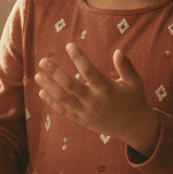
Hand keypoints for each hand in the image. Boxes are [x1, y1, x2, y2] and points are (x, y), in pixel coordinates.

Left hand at [34, 44, 158, 154]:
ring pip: (63, 99)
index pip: (89, 71)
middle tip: (43, 61)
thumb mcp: (135, 82)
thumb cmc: (134, 100)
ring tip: (37, 75)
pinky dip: (52, 102)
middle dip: (55, 73)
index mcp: (107, 89)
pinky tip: (42, 92)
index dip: (78, 58)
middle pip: (71, 85)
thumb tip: (118, 51)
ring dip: (49, 87)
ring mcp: (86, 112)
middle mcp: (94, 101)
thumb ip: (126, 67)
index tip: (69, 45)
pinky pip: (64, 111)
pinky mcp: (82, 120)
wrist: (134, 128)